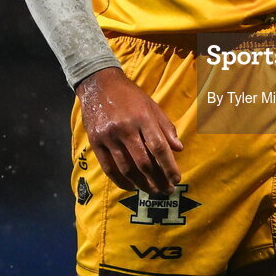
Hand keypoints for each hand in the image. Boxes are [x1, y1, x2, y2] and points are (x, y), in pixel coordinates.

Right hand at [76, 67, 183, 195]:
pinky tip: (131, 187)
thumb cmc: (130, 95)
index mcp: (143, 117)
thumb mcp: (151, 105)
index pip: (159, 147)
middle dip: (157, 179)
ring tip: (152, 191)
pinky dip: (121, 181)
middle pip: (144, 162)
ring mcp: (109, 136)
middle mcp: (126, 128)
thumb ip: (165, 126)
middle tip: (166, 191)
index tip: (176, 179)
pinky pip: (109, 168)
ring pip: (127, 168)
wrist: (99, 84)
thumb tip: (179, 148)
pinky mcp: (96, 142)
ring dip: (141, 184)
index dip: (169, 166)